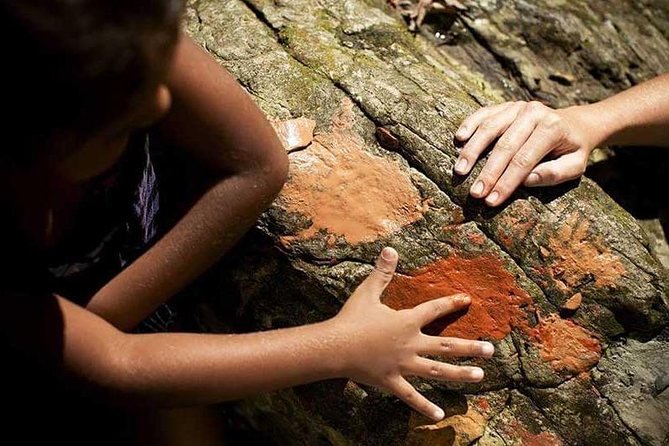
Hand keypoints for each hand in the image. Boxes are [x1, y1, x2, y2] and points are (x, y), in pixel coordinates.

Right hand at [332, 247, 493, 420]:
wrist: (335, 346)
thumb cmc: (352, 318)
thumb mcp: (368, 291)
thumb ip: (383, 272)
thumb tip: (391, 249)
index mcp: (407, 321)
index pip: (434, 309)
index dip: (451, 303)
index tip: (467, 300)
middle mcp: (411, 344)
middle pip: (447, 345)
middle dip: (471, 347)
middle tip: (491, 349)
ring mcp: (403, 365)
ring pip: (438, 371)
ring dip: (460, 373)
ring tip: (480, 376)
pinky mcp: (392, 381)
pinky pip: (411, 396)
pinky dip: (424, 406)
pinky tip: (439, 415)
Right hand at [453, 101, 594, 205]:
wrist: (574, 124)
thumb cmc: (571, 150)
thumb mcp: (575, 165)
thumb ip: (556, 174)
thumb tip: (527, 180)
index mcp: (552, 128)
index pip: (524, 160)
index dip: (507, 182)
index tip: (492, 201)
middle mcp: (534, 112)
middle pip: (505, 146)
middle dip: (488, 172)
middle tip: (475, 193)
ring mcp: (517, 106)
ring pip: (490, 128)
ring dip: (472, 151)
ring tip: (460, 171)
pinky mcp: (505, 106)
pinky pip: (483, 113)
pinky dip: (469, 124)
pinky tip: (459, 138)